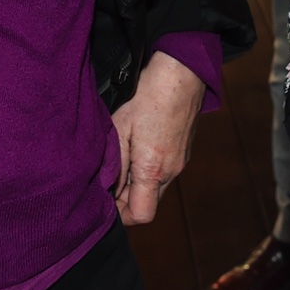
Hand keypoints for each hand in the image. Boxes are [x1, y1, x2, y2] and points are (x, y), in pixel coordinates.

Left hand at [111, 51, 203, 224]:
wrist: (181, 74)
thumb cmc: (147, 97)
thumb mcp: (120, 128)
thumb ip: (115, 164)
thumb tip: (108, 190)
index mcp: (153, 170)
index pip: (140, 216)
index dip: (121, 214)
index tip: (105, 200)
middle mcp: (171, 172)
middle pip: (148, 203)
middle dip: (126, 198)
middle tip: (109, 176)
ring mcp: (181, 162)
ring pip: (156, 187)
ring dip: (138, 182)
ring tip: (123, 157)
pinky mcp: (184, 151)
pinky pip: (165, 172)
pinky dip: (149, 169)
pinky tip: (139, 145)